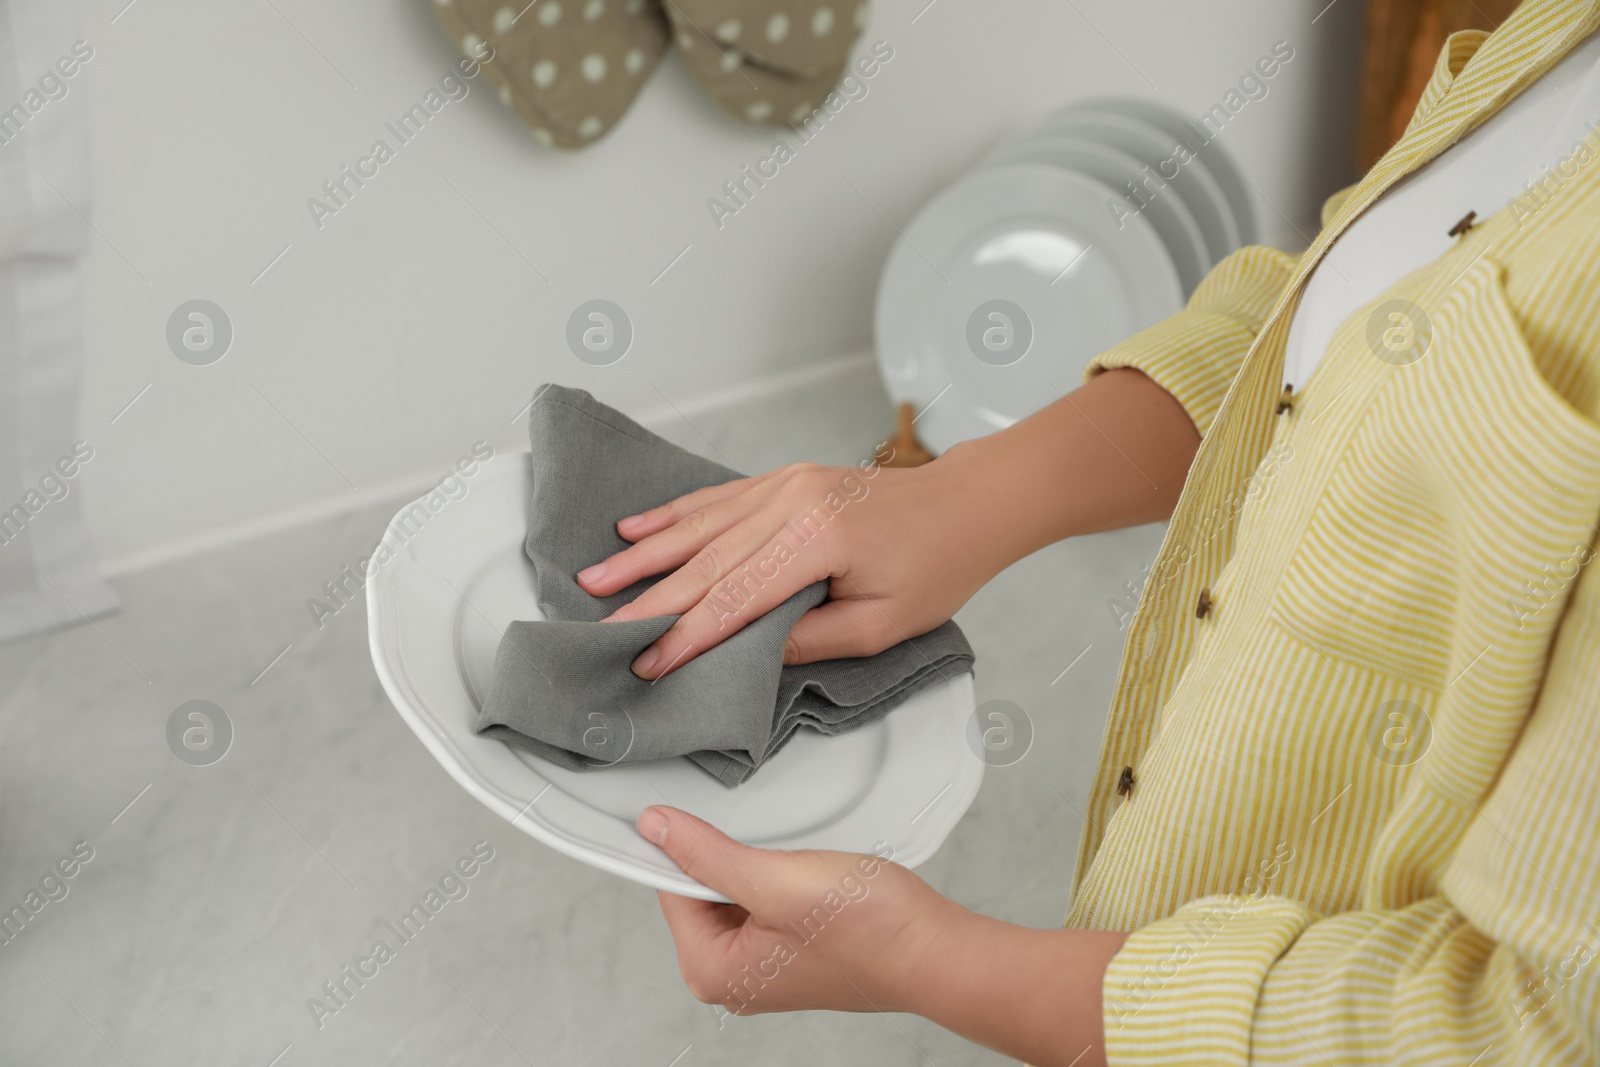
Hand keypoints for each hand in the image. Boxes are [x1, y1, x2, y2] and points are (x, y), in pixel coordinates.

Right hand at [579, 456, 999, 678]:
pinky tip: (635, 527)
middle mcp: (794, 501)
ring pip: (700, 524)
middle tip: (601, 631)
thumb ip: (808, 641)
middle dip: (649, 600)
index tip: (648, 664)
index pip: (735, 597)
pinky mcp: (785, 479)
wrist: (965, 506)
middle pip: (706, 560)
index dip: (686, 636)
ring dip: (644, 554)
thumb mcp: (880, 625)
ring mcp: (786, 483)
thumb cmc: (936, 566)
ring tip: (596, 579)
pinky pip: (717, 498)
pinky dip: (673, 515)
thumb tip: (746, 654)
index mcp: (819, 539)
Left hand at [639, 806, 1124, 1065]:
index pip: (669, 889)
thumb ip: (708, 856)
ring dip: (763, 865)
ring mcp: (764, 965)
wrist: (936, 950)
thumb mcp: (776, 880)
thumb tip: (656, 830)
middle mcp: (733, 977)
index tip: (700, 813)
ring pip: (737, 889)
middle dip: (733, 857)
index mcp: (713, 971)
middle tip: (777, 852)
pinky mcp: (792, 948)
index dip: (686, 845)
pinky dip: (784, 877)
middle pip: (701, 889)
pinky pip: (767, 898)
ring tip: (803, 867)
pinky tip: (814, 875)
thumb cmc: (870, 930)